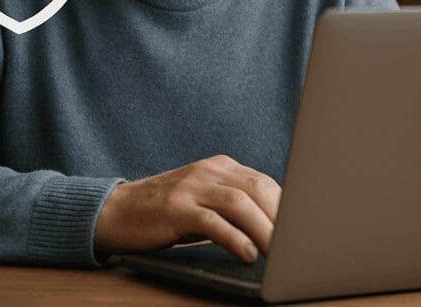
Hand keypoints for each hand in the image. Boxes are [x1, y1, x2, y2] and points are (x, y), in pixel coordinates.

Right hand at [93, 154, 281, 263]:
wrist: (116, 211)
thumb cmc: (166, 212)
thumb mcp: (203, 199)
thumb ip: (234, 205)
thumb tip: (276, 228)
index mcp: (220, 167)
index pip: (264, 182)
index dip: (287, 206)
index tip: (304, 229)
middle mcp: (208, 171)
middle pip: (257, 189)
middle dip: (281, 218)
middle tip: (298, 245)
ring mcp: (191, 188)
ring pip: (239, 204)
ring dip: (264, 230)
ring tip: (280, 254)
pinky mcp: (175, 209)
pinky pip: (213, 221)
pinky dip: (235, 238)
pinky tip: (247, 254)